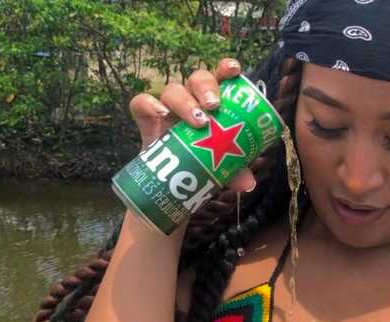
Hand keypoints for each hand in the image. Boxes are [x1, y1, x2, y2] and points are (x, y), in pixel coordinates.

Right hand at [129, 58, 255, 192]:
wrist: (172, 183)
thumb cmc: (202, 164)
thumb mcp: (222, 169)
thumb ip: (235, 171)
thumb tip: (248, 184)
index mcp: (214, 102)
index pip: (220, 77)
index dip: (226, 68)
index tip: (235, 69)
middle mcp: (192, 99)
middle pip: (197, 79)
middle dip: (206, 88)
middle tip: (215, 107)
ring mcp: (169, 108)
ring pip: (173, 90)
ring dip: (185, 102)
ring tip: (198, 122)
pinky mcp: (147, 120)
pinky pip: (141, 103)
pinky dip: (150, 104)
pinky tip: (161, 114)